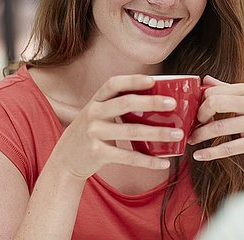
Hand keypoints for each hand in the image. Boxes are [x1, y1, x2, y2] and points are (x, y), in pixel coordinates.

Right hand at [51, 75, 183, 179]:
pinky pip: (128, 157)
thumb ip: (117, 106)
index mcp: (95, 101)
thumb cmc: (91, 133)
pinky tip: (164, 163)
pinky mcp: (97, 153)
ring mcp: (94, 133)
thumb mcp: (97, 115)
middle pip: (126, 103)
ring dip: (158, 133)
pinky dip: (148, 161)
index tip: (153, 80)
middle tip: (173, 104)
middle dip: (151, 102)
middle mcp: (93, 113)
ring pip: (131, 131)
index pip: (113, 84)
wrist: (65, 160)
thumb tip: (156, 100)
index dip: (133, 80)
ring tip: (178, 134)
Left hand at [188, 76, 243, 162]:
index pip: (215, 90)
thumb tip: (205, 79)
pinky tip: (199, 156)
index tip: (197, 111)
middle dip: (199, 114)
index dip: (201, 101)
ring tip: (192, 140)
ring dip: (200, 135)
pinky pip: (228, 148)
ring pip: (218, 127)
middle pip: (214, 103)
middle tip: (194, 123)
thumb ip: (228, 88)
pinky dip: (210, 153)